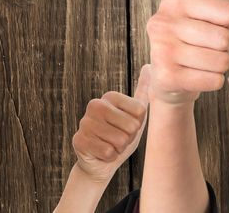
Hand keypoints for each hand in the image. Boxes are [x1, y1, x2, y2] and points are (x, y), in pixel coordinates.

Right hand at [72, 65, 149, 181]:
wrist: (102, 162)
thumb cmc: (122, 135)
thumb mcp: (137, 114)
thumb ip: (144, 91)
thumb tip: (149, 66)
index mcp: (110, 96)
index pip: (141, 111)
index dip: (138, 124)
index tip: (128, 126)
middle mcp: (95, 105)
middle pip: (131, 126)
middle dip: (129, 137)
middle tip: (119, 138)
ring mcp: (84, 122)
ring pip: (120, 140)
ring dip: (119, 148)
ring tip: (111, 145)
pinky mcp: (78, 140)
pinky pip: (108, 152)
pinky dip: (110, 156)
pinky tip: (102, 153)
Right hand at [146, 0, 228, 103]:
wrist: (170, 78)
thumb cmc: (190, 33)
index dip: (227, 23)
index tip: (209, 24)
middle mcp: (162, 21)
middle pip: (226, 39)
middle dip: (223, 47)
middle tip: (204, 47)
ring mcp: (161, 50)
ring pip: (222, 61)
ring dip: (218, 65)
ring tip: (199, 62)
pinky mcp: (167, 77)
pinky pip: (214, 80)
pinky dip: (211, 81)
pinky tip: (195, 77)